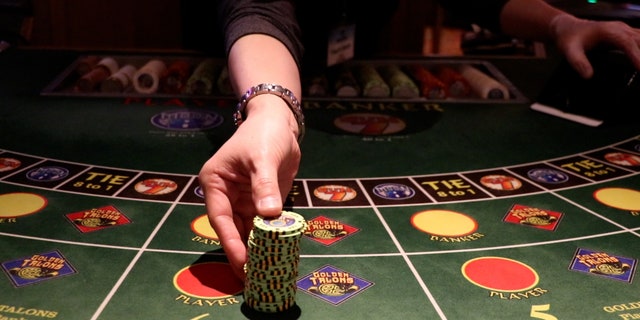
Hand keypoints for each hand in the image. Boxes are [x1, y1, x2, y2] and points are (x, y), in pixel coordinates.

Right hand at [198, 97, 300, 278]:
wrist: (279, 123)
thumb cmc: (263, 135)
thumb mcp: (263, 158)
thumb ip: (264, 186)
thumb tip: (269, 214)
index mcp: (215, 183)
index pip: (220, 218)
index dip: (230, 242)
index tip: (242, 262)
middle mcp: (226, 196)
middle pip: (232, 230)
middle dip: (242, 252)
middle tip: (252, 279)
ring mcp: (243, 201)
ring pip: (246, 231)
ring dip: (255, 250)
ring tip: (263, 274)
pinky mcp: (260, 203)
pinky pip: (263, 225)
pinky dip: (268, 240)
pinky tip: (275, 256)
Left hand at [550, 15, 639, 77]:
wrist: (567, 28)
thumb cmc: (569, 37)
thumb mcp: (569, 50)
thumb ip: (578, 62)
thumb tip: (588, 75)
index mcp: (608, 31)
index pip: (627, 43)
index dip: (636, 56)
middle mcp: (619, 29)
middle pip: (638, 41)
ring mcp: (623, 31)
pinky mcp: (624, 35)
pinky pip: (638, 41)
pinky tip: (639, 61)